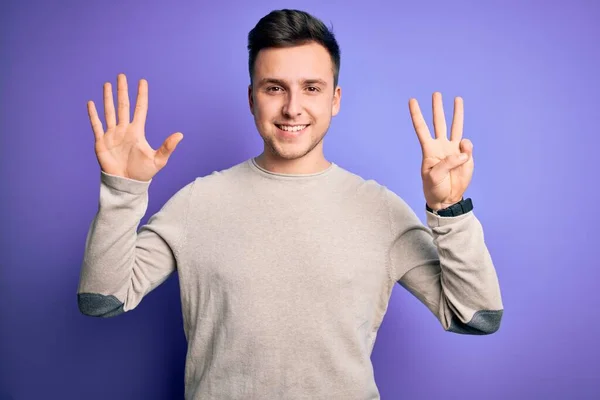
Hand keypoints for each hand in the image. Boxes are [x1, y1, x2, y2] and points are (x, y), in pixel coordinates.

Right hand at [87, 73, 182, 180]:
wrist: (127, 184)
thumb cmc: (143, 173)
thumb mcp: (158, 160)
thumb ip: (168, 146)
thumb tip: (180, 134)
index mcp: (137, 132)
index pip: (140, 109)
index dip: (141, 95)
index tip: (142, 81)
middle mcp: (124, 130)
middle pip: (123, 106)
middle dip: (122, 91)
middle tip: (122, 76)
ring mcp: (112, 135)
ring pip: (109, 112)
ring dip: (108, 98)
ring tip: (108, 84)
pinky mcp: (101, 142)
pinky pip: (96, 125)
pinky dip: (93, 115)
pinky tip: (91, 103)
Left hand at [409, 92, 473, 210]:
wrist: (447, 199)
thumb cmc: (435, 187)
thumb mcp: (434, 176)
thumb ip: (448, 163)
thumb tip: (463, 151)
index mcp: (429, 149)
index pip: (421, 128)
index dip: (417, 114)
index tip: (412, 100)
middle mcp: (441, 146)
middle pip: (439, 122)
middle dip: (437, 108)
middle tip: (436, 94)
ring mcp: (454, 150)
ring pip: (456, 127)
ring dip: (457, 113)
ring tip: (457, 99)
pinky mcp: (465, 157)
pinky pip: (468, 147)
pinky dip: (467, 149)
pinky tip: (465, 155)